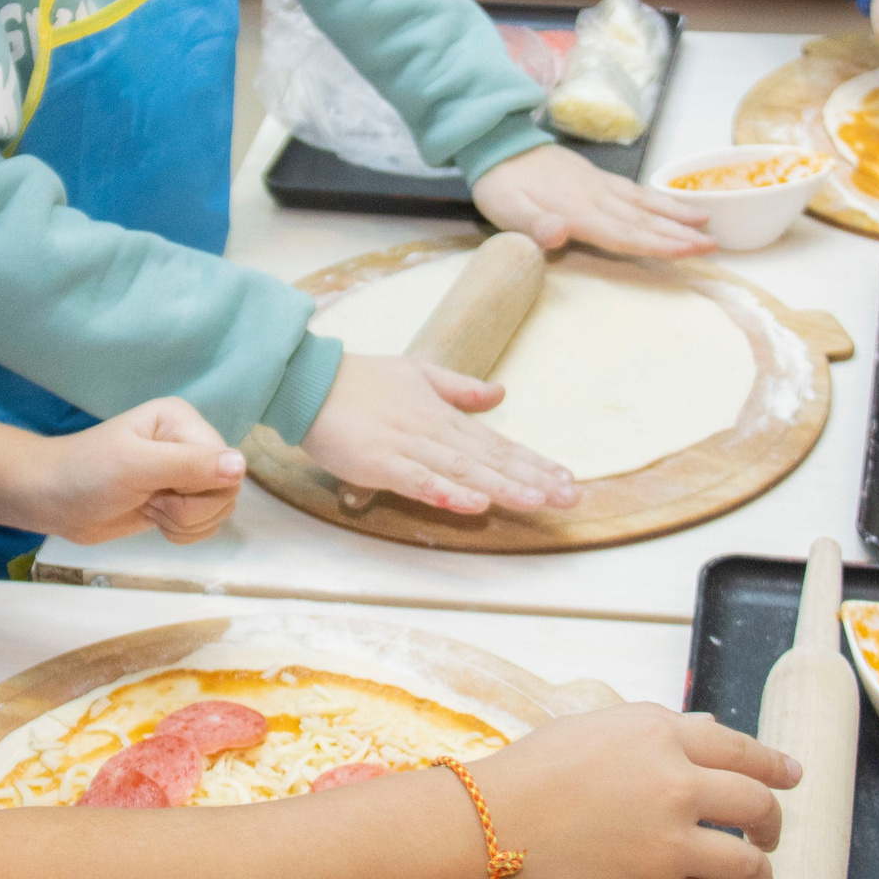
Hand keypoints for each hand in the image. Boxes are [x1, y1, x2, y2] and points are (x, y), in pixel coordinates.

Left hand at [33, 398, 244, 544]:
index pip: (228, 464)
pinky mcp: (177, 501)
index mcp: (183, 422)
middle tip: (151, 500)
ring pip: (219, 511)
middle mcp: (189, 443)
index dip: (199, 488)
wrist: (50, 499)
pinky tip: (154, 519)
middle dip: (190, 509)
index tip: (159, 488)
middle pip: (227, 491)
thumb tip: (242, 465)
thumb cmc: (85, 473)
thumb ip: (189, 465)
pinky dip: (183, 532)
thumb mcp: (135, 466)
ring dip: (184, 522)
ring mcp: (184, 474)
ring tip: (149, 507)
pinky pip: (205, 524)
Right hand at [301, 354, 576, 515]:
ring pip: (461, 471)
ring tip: (535, 501)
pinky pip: (416, 480)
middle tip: (570, 498)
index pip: (497, 444)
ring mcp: (407, 446)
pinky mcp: (378, 461)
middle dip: (531, 479)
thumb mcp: (416, 373)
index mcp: (443, 416)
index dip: (533, 463)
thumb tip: (500, 394)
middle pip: (489, 460)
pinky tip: (472, 505)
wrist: (308, 378)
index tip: (567, 480)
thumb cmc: (359, 379)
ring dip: (500, 487)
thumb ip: (459, 388)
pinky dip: (444, 492)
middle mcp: (433, 432)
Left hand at [471, 142, 713, 258]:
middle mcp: (595, 198)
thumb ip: (533, 224)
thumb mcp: (506, 209)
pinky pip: (634, 190)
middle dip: (680, 235)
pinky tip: (672, 205)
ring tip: (708, 224)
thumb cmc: (500, 185)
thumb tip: (558, 236)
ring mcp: (599, 186)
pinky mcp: (596, 178)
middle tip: (714, 246)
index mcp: (577, 211)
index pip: (625, 234)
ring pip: (645, 204)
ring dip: (676, 215)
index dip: (659, 245)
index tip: (691, 252)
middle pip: (644, 221)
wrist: (498, 144)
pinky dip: (657, 199)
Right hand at [474, 704, 801, 878]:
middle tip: (770, 835)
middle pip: (757, 805)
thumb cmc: (528, 775)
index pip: (740, 749)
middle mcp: (674, 783)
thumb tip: (713, 732)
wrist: (483, 830)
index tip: (793, 776)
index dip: (775, 766)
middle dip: (773, 823)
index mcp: (658, 733)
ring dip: (760, 872)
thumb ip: (658, 731)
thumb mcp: (593, 728)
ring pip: (749, 863)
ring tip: (754, 877)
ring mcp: (669, 843)